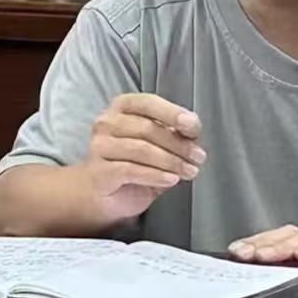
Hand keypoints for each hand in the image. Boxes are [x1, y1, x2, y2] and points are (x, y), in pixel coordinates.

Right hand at [84, 94, 205, 221]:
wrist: (104, 194)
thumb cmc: (133, 163)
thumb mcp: (157, 144)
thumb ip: (173, 133)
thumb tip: (192, 129)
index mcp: (122, 107)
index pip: (149, 103)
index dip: (173, 113)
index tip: (193, 127)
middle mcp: (107, 122)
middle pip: (148, 128)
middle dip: (178, 144)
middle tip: (198, 157)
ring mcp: (100, 146)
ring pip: (141, 150)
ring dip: (171, 161)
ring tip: (189, 171)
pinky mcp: (99, 171)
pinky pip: (131, 170)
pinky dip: (155, 175)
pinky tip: (171, 180)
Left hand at [228, 225, 297, 265]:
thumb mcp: (287, 281)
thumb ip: (268, 272)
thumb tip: (240, 260)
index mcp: (294, 245)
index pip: (272, 237)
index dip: (255, 242)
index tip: (237, 250)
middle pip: (287, 236)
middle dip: (266, 245)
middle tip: (250, 254)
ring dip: (285, 247)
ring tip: (268, 254)